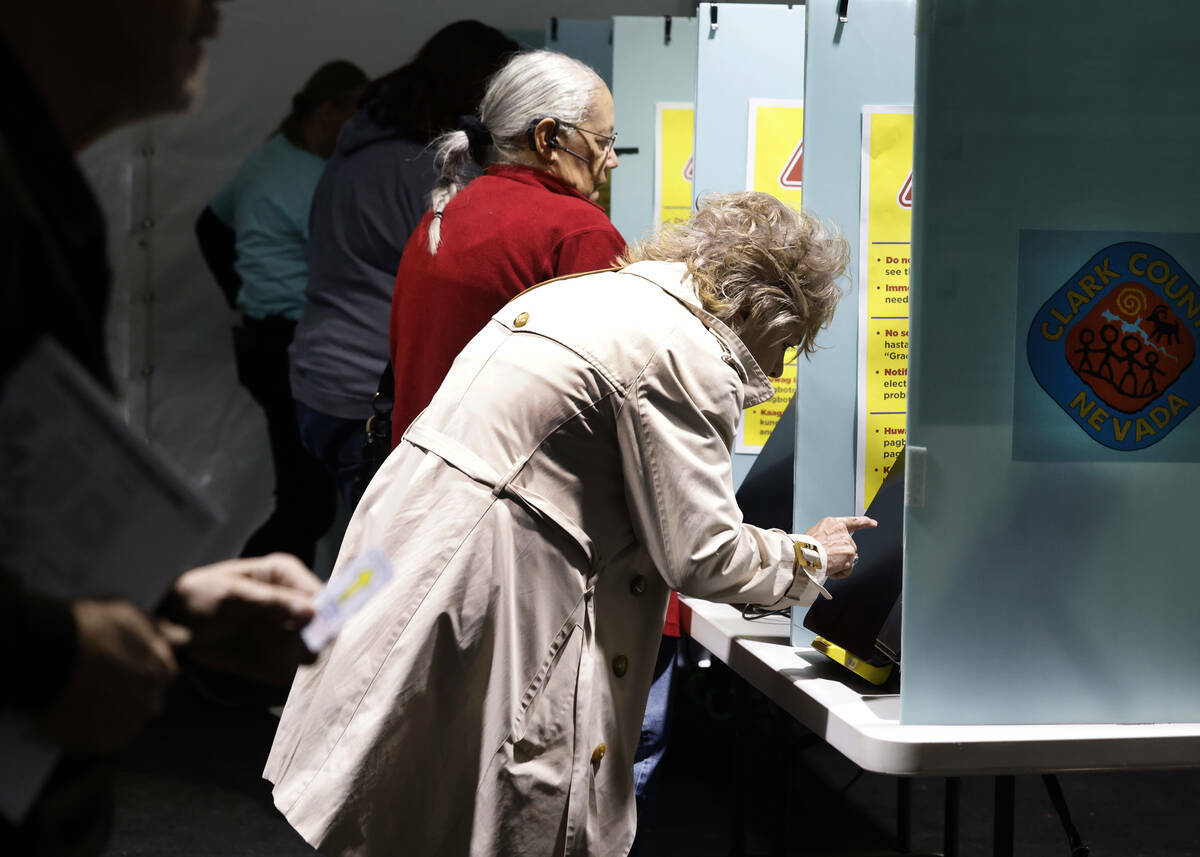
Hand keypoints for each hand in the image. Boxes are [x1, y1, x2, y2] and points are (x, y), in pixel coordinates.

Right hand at [42, 600, 176, 753]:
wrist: (50, 654)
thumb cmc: (89, 628)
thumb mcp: (128, 615)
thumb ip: (159, 630)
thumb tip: (185, 637)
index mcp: (162, 672)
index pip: (163, 676)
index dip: (140, 670)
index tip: (119, 667)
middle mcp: (151, 702)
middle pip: (146, 704)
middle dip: (130, 696)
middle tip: (100, 685)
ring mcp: (126, 726)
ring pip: (124, 725)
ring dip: (111, 717)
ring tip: (84, 701)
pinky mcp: (100, 744)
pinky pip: (99, 743)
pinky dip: (89, 734)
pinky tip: (74, 717)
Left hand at [164, 554, 320, 684]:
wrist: (169, 624)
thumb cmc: (198, 596)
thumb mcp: (232, 595)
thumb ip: (272, 603)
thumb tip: (312, 612)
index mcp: (285, 575)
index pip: (321, 593)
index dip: (326, 611)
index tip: (320, 630)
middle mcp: (293, 601)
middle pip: (324, 623)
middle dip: (315, 638)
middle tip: (296, 648)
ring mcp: (286, 630)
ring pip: (312, 649)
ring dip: (298, 656)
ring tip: (272, 656)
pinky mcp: (276, 655)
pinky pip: (292, 668)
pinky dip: (282, 670)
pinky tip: (260, 664)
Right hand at [804, 516, 876, 579]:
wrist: (805, 555)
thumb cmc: (805, 547)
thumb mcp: (816, 533)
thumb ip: (829, 536)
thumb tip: (835, 548)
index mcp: (834, 524)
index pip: (853, 522)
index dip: (865, 522)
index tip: (873, 523)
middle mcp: (843, 532)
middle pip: (849, 546)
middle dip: (840, 554)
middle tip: (826, 557)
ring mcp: (848, 544)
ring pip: (848, 559)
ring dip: (838, 564)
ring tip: (825, 562)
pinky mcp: (850, 556)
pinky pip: (847, 569)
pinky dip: (840, 572)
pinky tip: (830, 569)